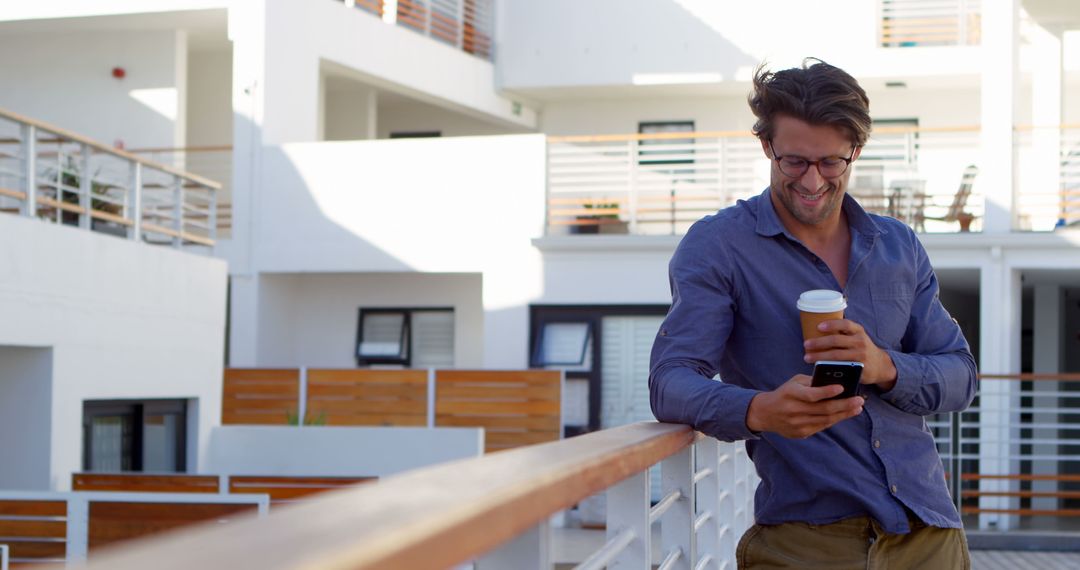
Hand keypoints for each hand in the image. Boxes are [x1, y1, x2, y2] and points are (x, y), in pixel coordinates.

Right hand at [745, 375, 863, 438]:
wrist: (765, 413)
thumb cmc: (785, 394)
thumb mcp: (794, 382)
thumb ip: (812, 382)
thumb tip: (835, 383)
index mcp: (790, 394)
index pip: (811, 395)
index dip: (827, 392)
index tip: (842, 387)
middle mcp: (793, 410)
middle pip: (823, 409)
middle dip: (844, 405)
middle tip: (859, 400)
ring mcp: (797, 424)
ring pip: (825, 420)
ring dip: (844, 414)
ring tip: (857, 408)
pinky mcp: (800, 433)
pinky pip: (821, 426)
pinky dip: (834, 420)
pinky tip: (844, 414)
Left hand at [803, 318, 897, 389]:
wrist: (881, 365)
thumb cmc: (861, 348)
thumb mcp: (857, 336)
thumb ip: (843, 333)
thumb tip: (814, 329)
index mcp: (858, 331)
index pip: (845, 324)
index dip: (832, 324)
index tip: (819, 326)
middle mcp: (860, 342)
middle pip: (837, 340)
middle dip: (819, 342)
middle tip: (806, 344)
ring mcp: (860, 355)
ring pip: (836, 355)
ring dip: (819, 356)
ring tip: (807, 357)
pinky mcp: (858, 368)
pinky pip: (841, 367)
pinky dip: (828, 367)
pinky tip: (818, 368)